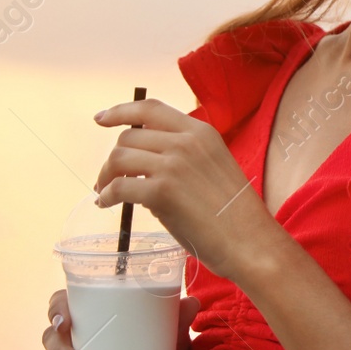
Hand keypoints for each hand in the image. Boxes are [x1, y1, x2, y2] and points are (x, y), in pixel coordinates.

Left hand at [93, 98, 276, 282]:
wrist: (249, 240)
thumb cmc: (234, 212)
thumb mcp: (213, 166)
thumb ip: (183, 156)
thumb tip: (142, 163)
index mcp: (202, 132)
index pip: (151, 109)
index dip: (121, 111)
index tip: (101, 119)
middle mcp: (186, 142)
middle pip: (129, 136)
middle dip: (113, 158)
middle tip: (109, 178)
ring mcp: (174, 165)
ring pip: (119, 158)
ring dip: (106, 176)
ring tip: (106, 193)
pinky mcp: (162, 191)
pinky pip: (119, 186)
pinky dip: (107, 196)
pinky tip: (107, 204)